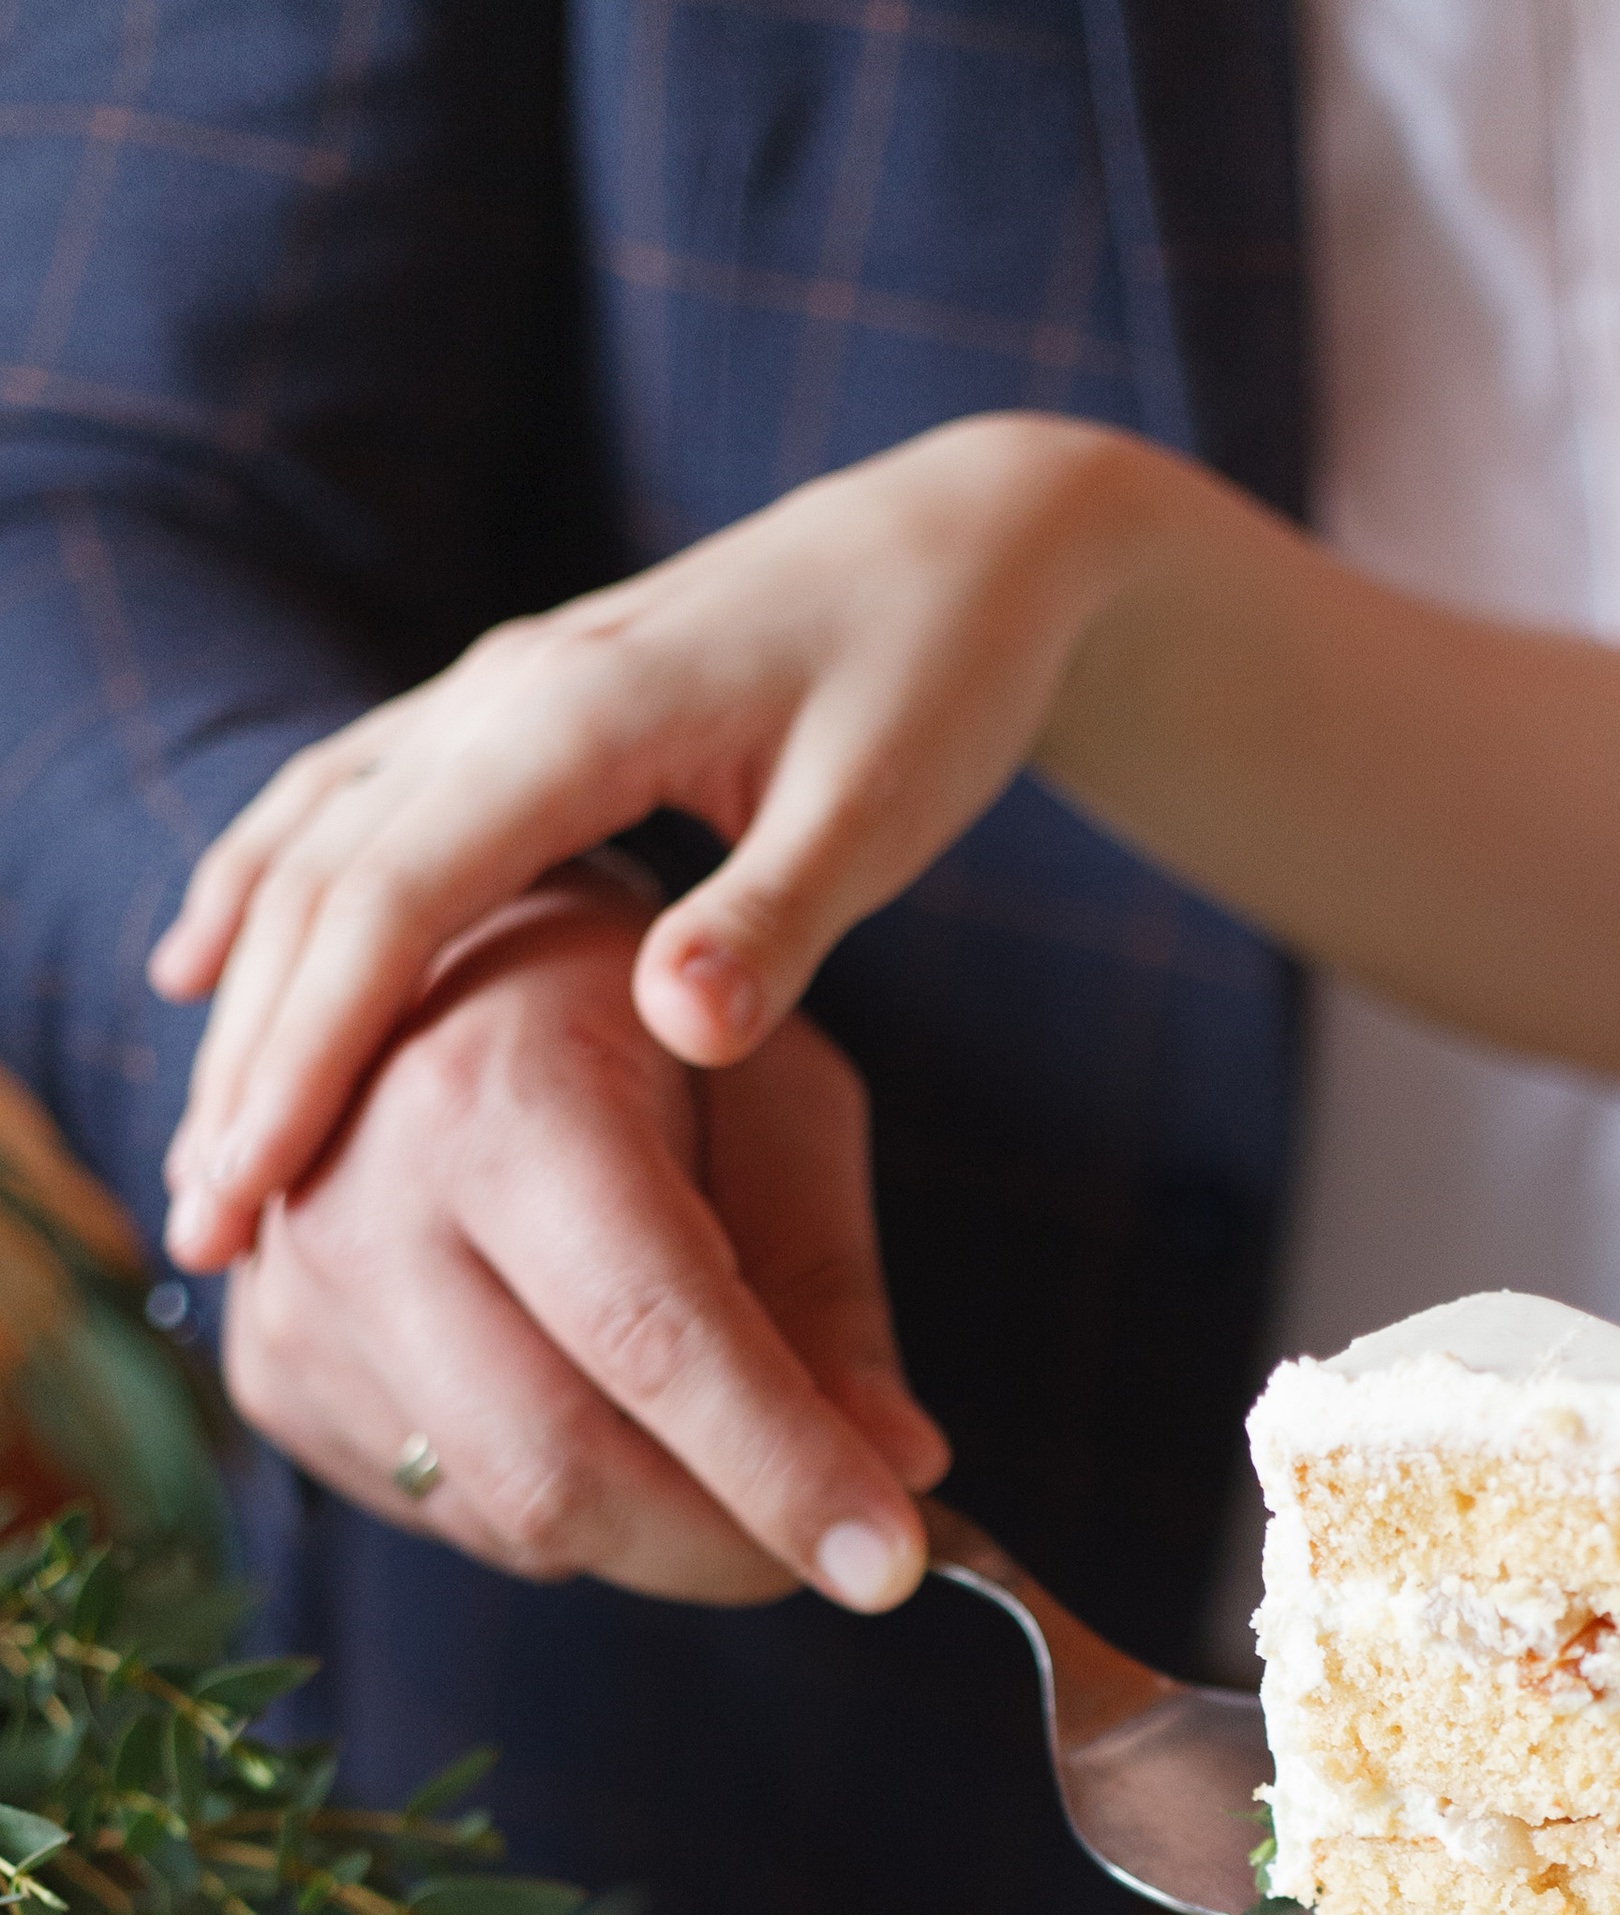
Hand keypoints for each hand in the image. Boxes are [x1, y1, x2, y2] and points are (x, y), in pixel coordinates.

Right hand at [154, 415, 1152, 1270]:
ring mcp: (494, 685)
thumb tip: (675, 1023)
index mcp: (580, 717)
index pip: (395, 902)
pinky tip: (208, 962)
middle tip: (201, 1219)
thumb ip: (773, 917)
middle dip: (252, 1055)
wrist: (969, 541)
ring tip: (202, 1144)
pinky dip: (270, 885)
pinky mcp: (512, 699)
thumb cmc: (940, 677)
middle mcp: (503, 689)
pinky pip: (347, 796)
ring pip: (317, 842)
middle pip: (324, 884)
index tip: (249, 1184)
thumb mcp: (879, 809)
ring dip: (247, 990)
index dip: (308, 1050)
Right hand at [218, 880, 946, 1606]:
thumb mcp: (775, 1093)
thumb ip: (833, 1278)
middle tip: (846, 1549)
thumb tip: (900, 1461)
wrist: (426, 964)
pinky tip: (601, 1402)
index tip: (895, 1567)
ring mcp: (292, 1299)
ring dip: (658, 1527)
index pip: (655, 1336)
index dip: (783, 1470)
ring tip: (725, 1434)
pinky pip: (451, 1515)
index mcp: (497, 1099)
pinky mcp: (273, 1374)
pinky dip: (565, 1506)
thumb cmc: (634, 1020)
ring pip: (510, 1521)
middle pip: (561, 1474)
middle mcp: (360, 1204)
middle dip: (726, 1549)